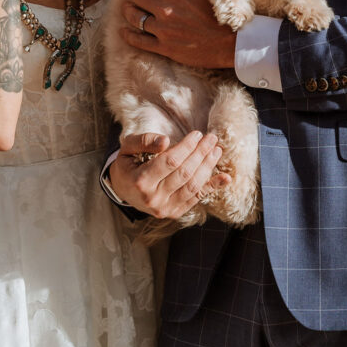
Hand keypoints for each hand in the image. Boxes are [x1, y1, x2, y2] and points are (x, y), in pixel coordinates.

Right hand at [109, 131, 230, 218]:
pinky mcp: (174, 213)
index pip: (170, 161)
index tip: (197, 134)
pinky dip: (212, 188)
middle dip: (201, 154)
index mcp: (140, 181)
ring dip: (208, 167)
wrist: (122, 190)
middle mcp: (153, 198)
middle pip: (184, 173)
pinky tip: (225, 178)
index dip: (186, 147)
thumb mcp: (126, 148)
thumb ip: (143, 141)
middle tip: (212, 138)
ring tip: (216, 150)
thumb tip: (166, 140)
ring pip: (193, 186)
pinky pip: (196, 198)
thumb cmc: (127, 164)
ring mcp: (165, 208)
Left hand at [120, 0, 236, 68]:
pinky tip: (124, 31)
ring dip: (128, 11)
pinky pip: (138, 40)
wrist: (235, 44)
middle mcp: (166, 10)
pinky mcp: (165, 48)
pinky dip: (128, 35)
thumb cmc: (229, 10)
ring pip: (134, 17)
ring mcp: (164, 30)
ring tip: (128, 8)